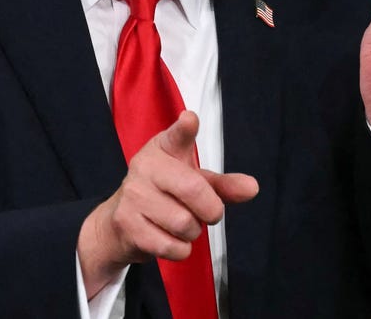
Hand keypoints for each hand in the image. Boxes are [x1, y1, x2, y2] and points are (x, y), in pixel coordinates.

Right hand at [77, 111, 258, 297]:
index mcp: (163, 148)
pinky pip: (171, 246)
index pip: (175, 136)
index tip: (191, 120)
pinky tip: (169, 239)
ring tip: (181, 225)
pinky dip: (180, 250)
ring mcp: (133, 196)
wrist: (119, 223)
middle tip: (207, 213)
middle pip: (194, 190)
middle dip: (211, 210)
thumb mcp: (193, 181)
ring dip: (193, 233)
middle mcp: (145, 167)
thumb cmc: (163, 195)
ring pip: (185, 224)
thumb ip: (223, 185)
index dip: (184, 128)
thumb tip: (251, 187)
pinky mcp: (127, 224)